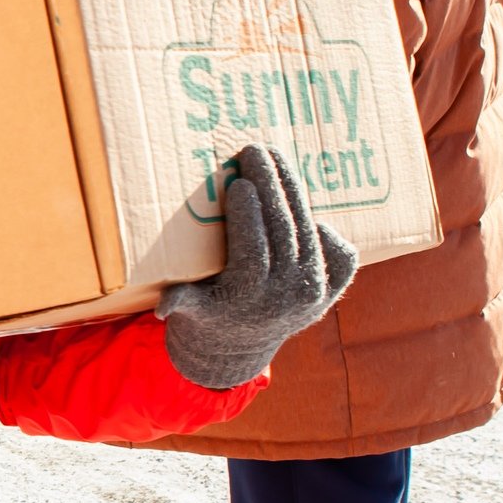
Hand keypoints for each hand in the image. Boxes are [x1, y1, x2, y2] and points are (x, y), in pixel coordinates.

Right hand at [158, 144, 357, 388]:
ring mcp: (316, 290)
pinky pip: (340, 251)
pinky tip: (302, 201)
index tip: (238, 182)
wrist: (239, 350)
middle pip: (284, 230)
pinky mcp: (334, 288)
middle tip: (256, 152)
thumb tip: (162, 308)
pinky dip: (325, 228)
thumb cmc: (208, 318)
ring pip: (308, 231)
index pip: (254, 248)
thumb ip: (182, 303)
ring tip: (277, 159)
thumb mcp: (191, 314)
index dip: (249, 214)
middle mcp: (290, 294)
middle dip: (271, 186)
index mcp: (251, 299)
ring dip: (293, 191)